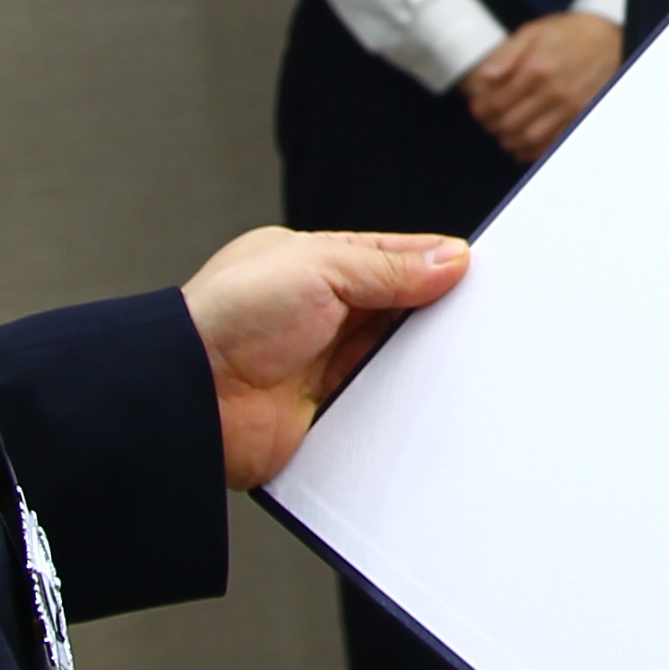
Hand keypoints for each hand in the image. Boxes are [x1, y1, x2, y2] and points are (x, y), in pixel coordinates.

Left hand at [180, 226, 471, 489]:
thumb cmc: (227, 318)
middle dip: (432, 311)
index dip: (433, 261)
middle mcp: (318, 314)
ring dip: (419, 359)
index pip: (388, 257)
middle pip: (396, 309)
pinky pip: (381, 405)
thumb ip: (387, 266)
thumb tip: (449, 259)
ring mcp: (322, 365)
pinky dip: (403, 403)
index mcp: (311, 265)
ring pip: (393, 357)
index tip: (477, 268)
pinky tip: (427, 397)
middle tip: (478, 313)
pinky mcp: (327, 413)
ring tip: (460, 356)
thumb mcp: (317, 268)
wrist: (190, 399)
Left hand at [461, 11, 623, 160]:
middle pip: (511, 123)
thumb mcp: (533, 32)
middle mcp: (554, 92)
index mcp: (538, 69)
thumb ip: (506, 54)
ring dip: (511, 141)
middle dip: (493, 127)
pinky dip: (534, 150)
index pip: (499, 102)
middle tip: (487, 123)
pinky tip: (524, 147)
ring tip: (503, 134)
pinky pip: (553, 143)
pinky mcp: (581, 117)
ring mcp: (570, 107)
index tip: (478, 109)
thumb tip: (484, 76)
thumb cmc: (570, 33)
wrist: (610, 39)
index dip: (482, 110)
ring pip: (530, 138)